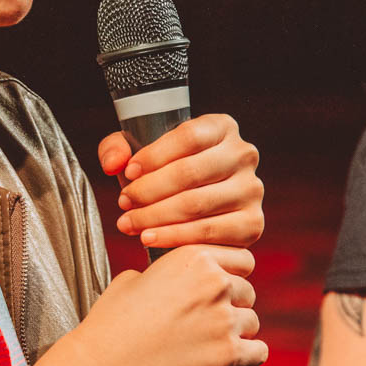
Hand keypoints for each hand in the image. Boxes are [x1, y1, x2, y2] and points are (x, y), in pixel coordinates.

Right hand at [56, 244, 266, 365]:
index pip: (241, 258)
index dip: (231, 274)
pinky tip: (231, 358)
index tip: (220, 288)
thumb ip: (166, 273)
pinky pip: (258, 352)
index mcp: (194, 257)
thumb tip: (175, 280)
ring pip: (252, 322)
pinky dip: (246, 355)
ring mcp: (224, 319)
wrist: (106, 361)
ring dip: (236, 331)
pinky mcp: (229, 354)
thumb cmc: (112, 320)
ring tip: (212, 341)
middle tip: (211, 318)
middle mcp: (215, 283)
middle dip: (233, 303)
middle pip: (247, 290)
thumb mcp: (133, 279)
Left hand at [98, 114, 262, 250]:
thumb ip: (116, 148)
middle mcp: (243, 154)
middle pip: (190, 172)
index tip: (128, 172)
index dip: (154, 155)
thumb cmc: (164, 173)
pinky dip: (174, 237)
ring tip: (129, 223)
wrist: (192, 209)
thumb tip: (114, 163)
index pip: (188, 136)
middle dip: (149, 190)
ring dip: (155, 216)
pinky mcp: (252, 223)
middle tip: (123, 202)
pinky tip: (149, 238)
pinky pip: (208, 232)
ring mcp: (251, 190)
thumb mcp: (139, 153)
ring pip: (197, 204)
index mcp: (222, 127)